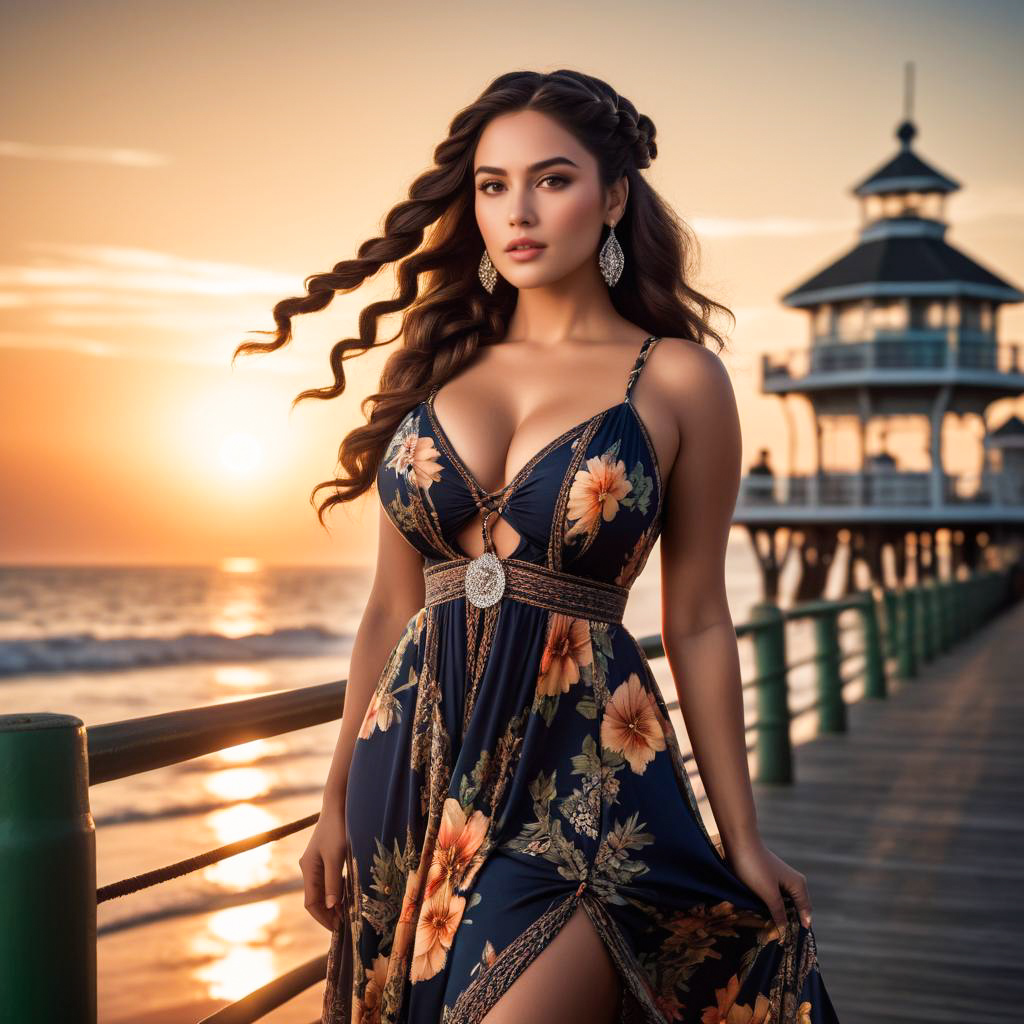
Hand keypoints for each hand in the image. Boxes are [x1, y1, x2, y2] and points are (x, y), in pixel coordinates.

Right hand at [299, 801, 348, 930]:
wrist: (338, 805)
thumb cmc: (337, 829)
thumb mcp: (336, 856)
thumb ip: (333, 881)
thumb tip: (331, 906)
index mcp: (308, 869)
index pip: (311, 902)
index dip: (323, 917)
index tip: (337, 928)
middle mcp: (309, 868)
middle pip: (315, 898)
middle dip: (328, 913)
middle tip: (345, 924)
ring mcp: (316, 863)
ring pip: (322, 890)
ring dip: (333, 902)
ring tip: (347, 913)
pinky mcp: (325, 858)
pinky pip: (328, 881)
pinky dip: (336, 890)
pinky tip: (348, 893)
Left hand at [723, 837, 811, 934]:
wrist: (739, 843)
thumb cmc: (755, 867)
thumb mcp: (768, 894)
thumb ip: (778, 913)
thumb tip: (785, 931)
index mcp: (799, 886)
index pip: (805, 914)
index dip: (800, 929)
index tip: (792, 946)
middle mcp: (793, 883)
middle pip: (795, 910)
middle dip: (788, 924)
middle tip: (779, 942)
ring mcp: (781, 881)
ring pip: (783, 905)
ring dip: (777, 916)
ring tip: (769, 933)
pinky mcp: (769, 880)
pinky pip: (773, 899)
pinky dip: (770, 908)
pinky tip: (762, 917)